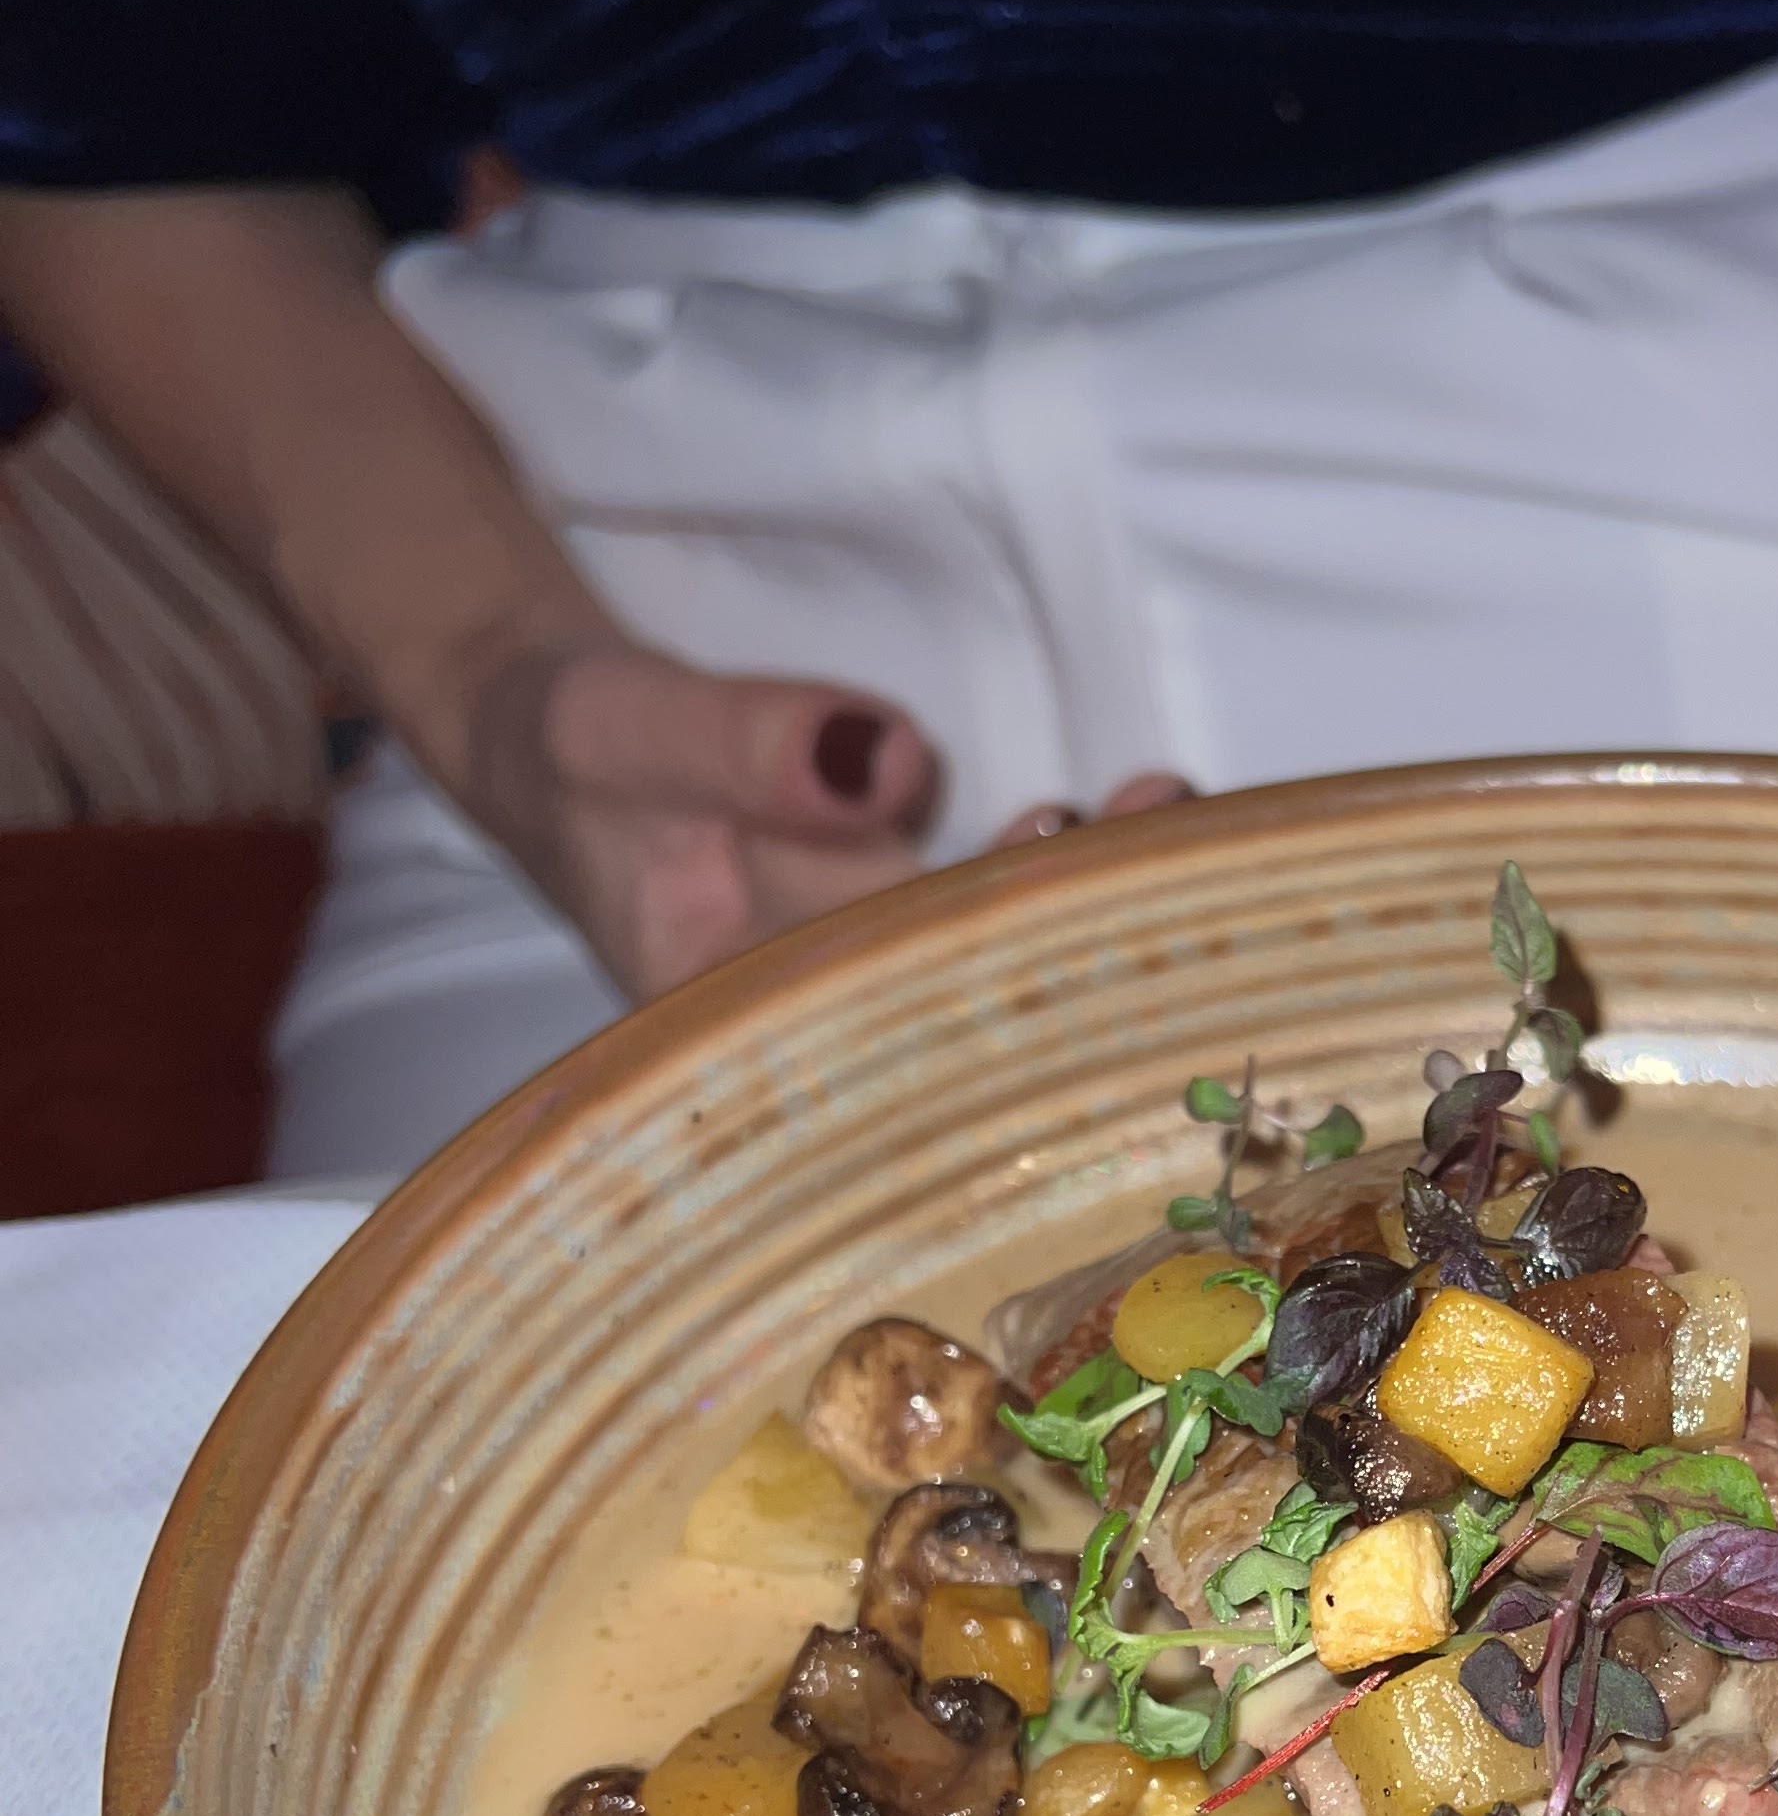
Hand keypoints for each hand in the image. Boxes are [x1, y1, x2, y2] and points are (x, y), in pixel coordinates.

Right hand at [456, 641, 1195, 997]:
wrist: (568, 734)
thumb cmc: (570, 756)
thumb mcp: (618, 732)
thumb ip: (740, 747)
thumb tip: (885, 762)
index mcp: (743, 1049)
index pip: (883, 1083)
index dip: (991, 1047)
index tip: (1073, 987)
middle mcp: (833, 1037)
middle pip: (976, 1036)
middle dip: (1081, 968)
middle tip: (1164, 874)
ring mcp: (885, 977)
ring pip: (1010, 966)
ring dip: (1101, 905)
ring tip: (1171, 816)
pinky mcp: (917, 915)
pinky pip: (1009, 902)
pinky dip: (1077, 860)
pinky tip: (1152, 811)